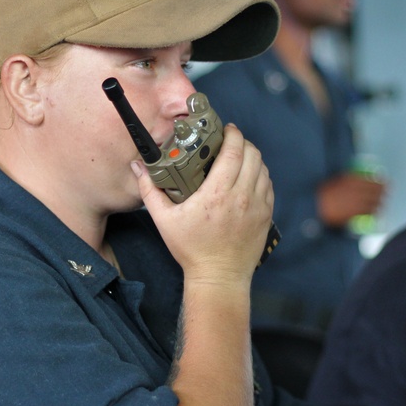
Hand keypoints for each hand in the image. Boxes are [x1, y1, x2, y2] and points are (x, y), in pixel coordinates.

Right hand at [133, 124, 273, 285]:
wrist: (219, 277)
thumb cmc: (191, 250)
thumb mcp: (164, 220)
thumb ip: (150, 191)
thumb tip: (137, 167)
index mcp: (218, 193)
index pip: (234, 152)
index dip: (233, 135)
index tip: (227, 129)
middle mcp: (242, 196)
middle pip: (252, 155)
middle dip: (243, 143)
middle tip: (231, 142)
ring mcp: (257, 206)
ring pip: (263, 168)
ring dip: (253, 158)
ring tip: (240, 157)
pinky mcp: (266, 215)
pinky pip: (268, 185)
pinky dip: (260, 175)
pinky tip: (249, 177)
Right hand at [316, 172, 385, 227]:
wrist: (318, 206)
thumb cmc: (324, 193)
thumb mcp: (336, 181)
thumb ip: (348, 179)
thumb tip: (356, 179)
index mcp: (353, 181)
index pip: (373, 181)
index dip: (382, 182)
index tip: (386, 182)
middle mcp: (358, 191)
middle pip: (377, 192)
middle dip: (383, 193)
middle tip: (386, 193)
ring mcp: (357, 203)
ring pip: (374, 203)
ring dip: (380, 203)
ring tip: (382, 203)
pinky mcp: (355, 213)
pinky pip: (369, 212)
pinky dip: (374, 212)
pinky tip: (375, 212)